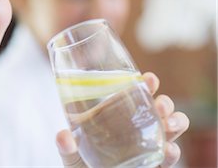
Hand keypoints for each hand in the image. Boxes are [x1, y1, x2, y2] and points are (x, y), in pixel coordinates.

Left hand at [56, 72, 189, 167]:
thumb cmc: (81, 163)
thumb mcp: (71, 152)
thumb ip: (66, 145)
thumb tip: (62, 137)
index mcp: (118, 116)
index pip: (136, 95)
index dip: (146, 85)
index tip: (149, 79)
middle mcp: (136, 128)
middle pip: (158, 109)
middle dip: (165, 103)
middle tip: (160, 104)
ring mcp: (147, 146)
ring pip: (171, 129)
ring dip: (176, 122)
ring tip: (169, 123)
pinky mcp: (154, 165)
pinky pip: (168, 157)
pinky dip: (173, 152)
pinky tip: (169, 149)